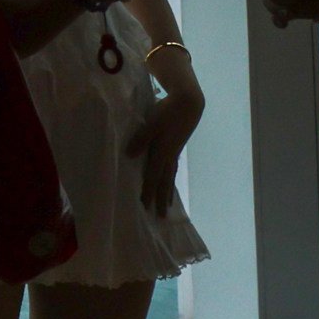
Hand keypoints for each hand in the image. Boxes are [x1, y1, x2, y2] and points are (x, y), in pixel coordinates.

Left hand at [126, 84, 203, 218]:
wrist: (188, 103)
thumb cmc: (167, 112)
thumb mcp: (150, 124)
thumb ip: (140, 139)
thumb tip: (129, 156)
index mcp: (163, 152)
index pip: (154, 177)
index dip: (149, 192)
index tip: (146, 208)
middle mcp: (171, 155)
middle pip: (165, 181)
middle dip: (162, 198)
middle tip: (162, 215)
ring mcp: (176, 151)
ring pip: (171, 175)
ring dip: (168, 190)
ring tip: (169, 203)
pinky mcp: (177, 145)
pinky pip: (173, 167)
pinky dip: (171, 176)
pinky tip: (169, 177)